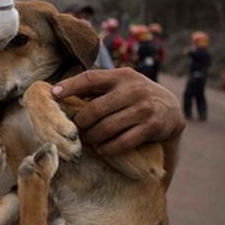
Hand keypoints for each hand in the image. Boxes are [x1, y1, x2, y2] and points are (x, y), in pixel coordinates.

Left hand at [53, 69, 184, 154]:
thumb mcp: (121, 85)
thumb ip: (98, 88)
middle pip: (95, 108)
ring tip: (89, 140)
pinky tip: (103, 149)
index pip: (91, 77)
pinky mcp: (152, 127)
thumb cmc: (135, 98)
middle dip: (81, 122)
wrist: (171, 110)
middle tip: (77, 130)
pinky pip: (122, 142)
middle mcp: (133, 89)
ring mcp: (144, 108)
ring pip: (107, 127)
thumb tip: (60, 93)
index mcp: (122, 75)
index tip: (53, 94)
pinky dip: (108, 148)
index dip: (70, 86)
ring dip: (93, 138)